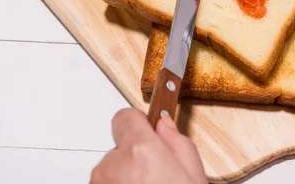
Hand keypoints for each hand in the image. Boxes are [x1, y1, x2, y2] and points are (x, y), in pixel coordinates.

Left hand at [91, 108, 206, 183]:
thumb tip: (165, 126)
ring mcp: (101, 183)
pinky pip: (105, 183)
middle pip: (121, 145)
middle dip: (136, 155)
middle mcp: (113, 166)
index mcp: (140, 151)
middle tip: (157, 174)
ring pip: (112, 168)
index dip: (139, 123)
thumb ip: (178, 143)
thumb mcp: (194, 175)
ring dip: (126, 175)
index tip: (148, 131)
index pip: (125, 116)